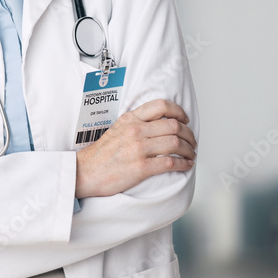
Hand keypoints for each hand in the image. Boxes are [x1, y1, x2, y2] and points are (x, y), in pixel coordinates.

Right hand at [75, 98, 196, 198]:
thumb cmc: (101, 154)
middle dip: (189, 134)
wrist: (86, 172)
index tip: (184, 120)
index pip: (161, 106)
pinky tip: (186, 165)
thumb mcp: (116, 129)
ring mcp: (138, 149)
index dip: (178, 111)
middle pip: (174, 126)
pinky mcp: (141, 167)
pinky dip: (184, 164)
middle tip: (191, 141)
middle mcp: (135, 131)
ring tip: (191, 154)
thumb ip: (136, 123)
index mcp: (130, 119)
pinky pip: (171, 163)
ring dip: (189, 150)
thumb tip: (159, 124)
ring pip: (176, 143)